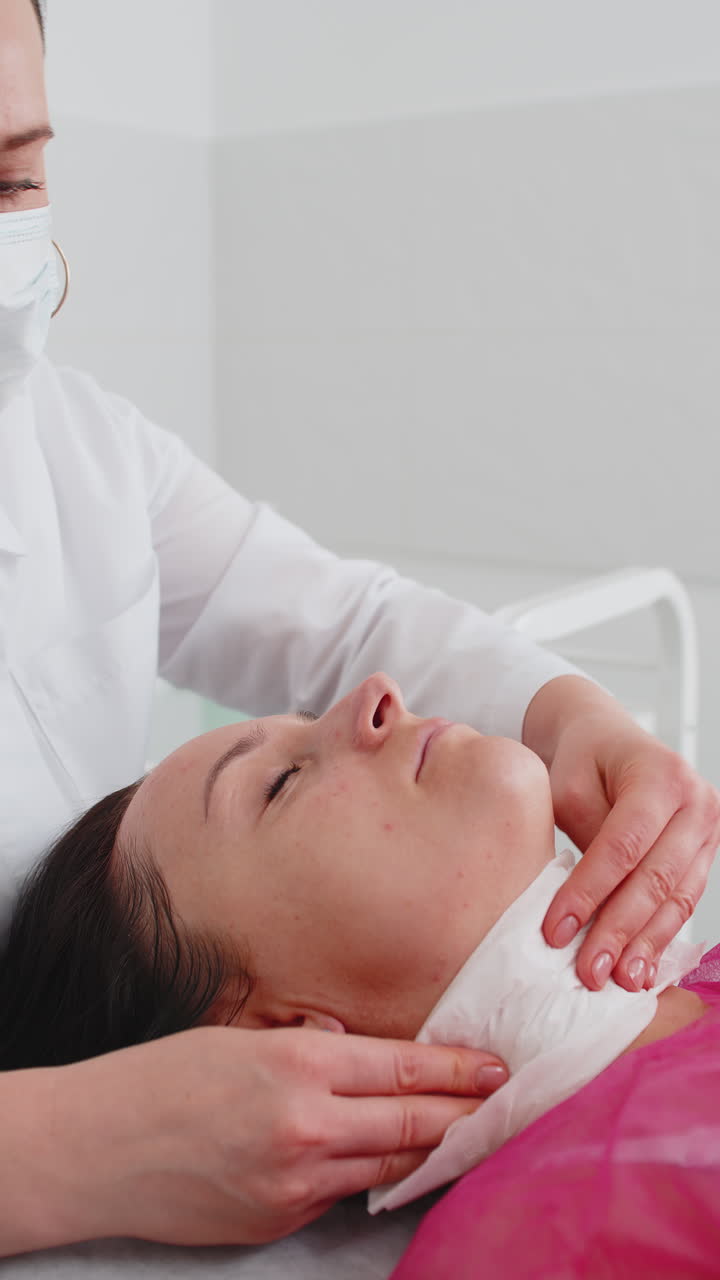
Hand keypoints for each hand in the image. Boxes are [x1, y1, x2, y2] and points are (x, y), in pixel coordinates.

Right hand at [41, 1026, 507, 1251]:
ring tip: (466, 1131)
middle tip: (505, 1102)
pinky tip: (392, 1160)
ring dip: (430, 1148)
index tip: (494, 1066)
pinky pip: (341, 1193)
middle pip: (412, 1121)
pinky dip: (370, 1174)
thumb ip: (307, 1046)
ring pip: (387, 1164)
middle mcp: (307, 1127)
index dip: (457, 1068)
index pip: (403, 1066)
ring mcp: (295, 1184)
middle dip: (465, 1113)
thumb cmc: (162, 1079)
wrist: (98, 1150)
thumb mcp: (239, 1037)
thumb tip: (356, 1048)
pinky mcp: (279, 1220)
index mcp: (298, 1066)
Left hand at [523, 677, 719, 992]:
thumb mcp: (567, 786)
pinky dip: (659, 937)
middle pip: (656, 878)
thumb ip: (584, 838)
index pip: (624, 845)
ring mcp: (707, 829)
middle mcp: (695, 801)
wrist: (603, 738)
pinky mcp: (703, 854)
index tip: (554, 931)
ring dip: (645, 945)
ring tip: (618, 982)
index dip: (589, 892)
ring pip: (676, 898)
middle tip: (588, 973)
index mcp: (660, 775)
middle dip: (619, 931)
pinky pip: (683, 902)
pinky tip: (641, 969)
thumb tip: (589, 908)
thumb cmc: (579, 760)